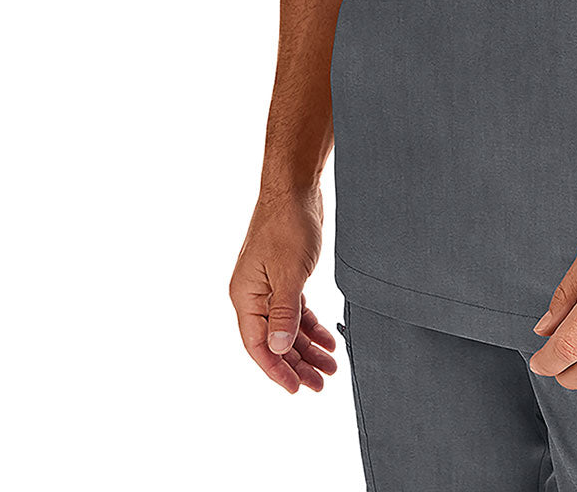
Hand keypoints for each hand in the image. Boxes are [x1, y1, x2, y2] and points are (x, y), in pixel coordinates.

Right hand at [229, 187, 337, 393]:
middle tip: (322, 382)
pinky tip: (327, 338)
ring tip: (330, 365)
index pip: (258, 345)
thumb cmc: (286, 224)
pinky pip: (296, 310)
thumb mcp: (289, 272)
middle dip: (298, 363)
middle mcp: (254, 294)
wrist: (295, 188)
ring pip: (287, 327)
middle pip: (275, 341)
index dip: (277, 369)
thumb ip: (284, 312)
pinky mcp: (286, 276)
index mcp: (246, 296)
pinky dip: (311, 325)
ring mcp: (270, 286)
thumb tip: (278, 349)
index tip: (297, 388)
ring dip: (308, 347)